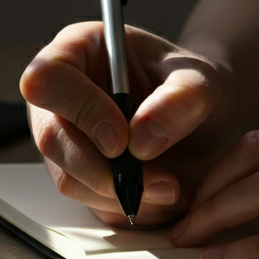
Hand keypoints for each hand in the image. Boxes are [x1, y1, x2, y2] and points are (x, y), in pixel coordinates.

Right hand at [20, 22, 239, 226]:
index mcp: (80, 50)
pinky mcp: (83, 176)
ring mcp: (67, 139)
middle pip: (51, 138)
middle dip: (104, 170)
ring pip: (69, 178)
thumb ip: (180, 101)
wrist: (210, 122)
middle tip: (162, 183)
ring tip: (173, 188)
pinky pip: (92, 203)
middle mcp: (63, 96)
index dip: (81, 112)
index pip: (48, 79)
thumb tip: (140, 140)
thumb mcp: (204, 82)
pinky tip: (164, 196)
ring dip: (121, 194)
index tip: (122, 141)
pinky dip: (130, 208)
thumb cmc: (196, 88)